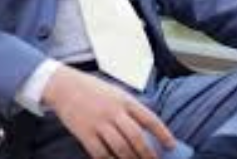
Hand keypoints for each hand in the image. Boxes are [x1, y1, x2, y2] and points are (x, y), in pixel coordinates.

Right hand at [42, 65, 175, 158]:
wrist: (64, 86)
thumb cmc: (92, 89)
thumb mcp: (115, 92)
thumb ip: (128, 109)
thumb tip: (144, 132)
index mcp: (124, 99)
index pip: (149, 118)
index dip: (163, 133)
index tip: (172, 145)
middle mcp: (114, 111)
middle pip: (137, 138)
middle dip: (148, 154)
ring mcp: (99, 123)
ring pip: (121, 149)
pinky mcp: (85, 134)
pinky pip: (102, 154)